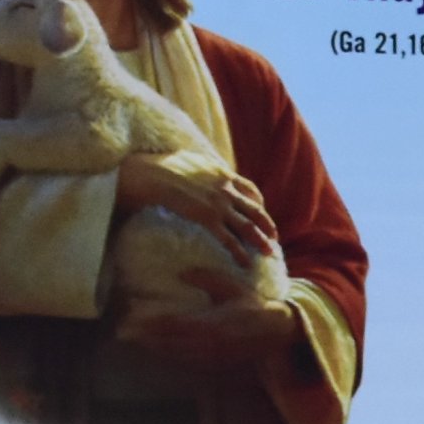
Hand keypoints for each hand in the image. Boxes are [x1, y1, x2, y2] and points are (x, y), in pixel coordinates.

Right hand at [118, 155, 272, 260]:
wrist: (149, 172)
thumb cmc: (162, 165)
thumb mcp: (192, 160)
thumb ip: (204, 168)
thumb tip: (202, 168)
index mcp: (223, 174)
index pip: (250, 190)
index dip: (259, 204)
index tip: (261, 214)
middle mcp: (226, 189)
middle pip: (255, 211)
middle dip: (267, 226)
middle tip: (274, 238)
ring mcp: (219, 204)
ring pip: (248, 227)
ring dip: (261, 241)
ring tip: (268, 253)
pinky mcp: (207, 217)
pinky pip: (229, 239)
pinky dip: (240, 253)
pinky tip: (244, 263)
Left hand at [123, 272, 302, 369]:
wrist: (280, 330)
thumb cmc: (255, 304)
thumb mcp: (233, 285)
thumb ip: (208, 278)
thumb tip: (183, 272)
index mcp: (212, 323)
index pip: (175, 325)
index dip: (152, 324)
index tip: (133, 320)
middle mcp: (211, 343)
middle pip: (172, 344)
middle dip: (148, 340)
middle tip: (125, 334)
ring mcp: (215, 356)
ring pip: (180, 356)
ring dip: (158, 351)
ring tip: (140, 344)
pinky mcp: (220, 363)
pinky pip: (192, 364)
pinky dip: (175, 359)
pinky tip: (164, 354)